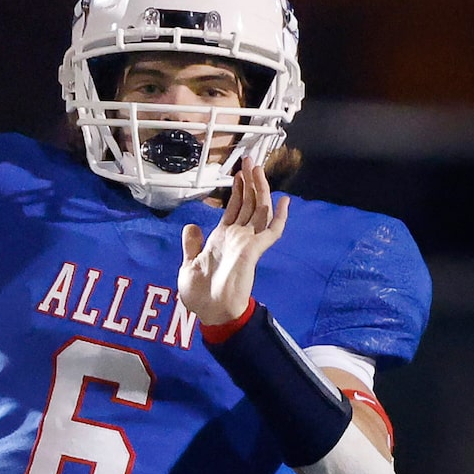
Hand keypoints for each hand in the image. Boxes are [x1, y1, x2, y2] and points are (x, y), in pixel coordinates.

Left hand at [176, 156, 288, 328]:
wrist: (211, 313)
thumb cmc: (200, 295)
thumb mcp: (189, 265)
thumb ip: (192, 245)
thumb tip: (191, 226)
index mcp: (223, 238)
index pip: (234, 208)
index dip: (237, 189)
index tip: (239, 172)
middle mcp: (237, 237)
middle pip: (248, 203)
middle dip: (250, 181)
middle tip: (250, 159)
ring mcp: (247, 243)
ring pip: (259, 210)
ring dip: (260, 189)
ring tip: (258, 168)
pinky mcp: (254, 251)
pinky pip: (271, 231)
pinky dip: (279, 216)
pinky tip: (284, 201)